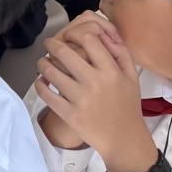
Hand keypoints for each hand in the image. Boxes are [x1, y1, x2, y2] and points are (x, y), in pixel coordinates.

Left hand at [34, 15, 154, 171]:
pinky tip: (43, 81)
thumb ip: (120, 53)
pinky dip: (40, 84)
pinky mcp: (68, 114)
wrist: (123, 138)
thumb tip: (104, 32)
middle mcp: (94, 82)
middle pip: (63, 51)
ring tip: (44, 62)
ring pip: (50, 70)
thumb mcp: (131, 77)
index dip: (74, 32)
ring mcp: (79, 99)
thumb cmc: (127, 105)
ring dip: (43, 63)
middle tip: (49, 44)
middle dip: (52, 43)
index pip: (87, 39)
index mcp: (111, 71)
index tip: (69, 36)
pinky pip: (45, 92)